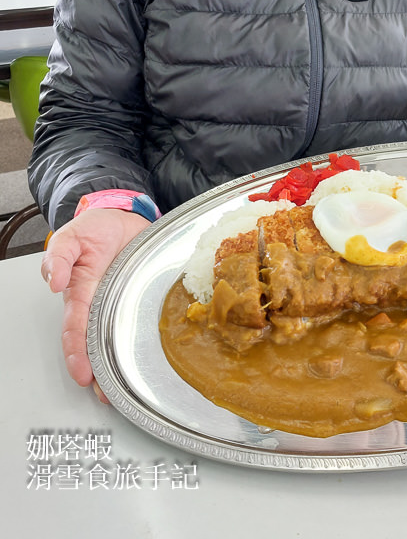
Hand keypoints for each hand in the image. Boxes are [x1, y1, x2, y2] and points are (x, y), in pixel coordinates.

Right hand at [40, 209, 151, 399]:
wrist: (122, 214)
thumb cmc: (95, 228)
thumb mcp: (72, 235)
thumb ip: (59, 256)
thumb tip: (53, 281)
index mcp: (82, 292)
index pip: (78, 328)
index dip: (79, 353)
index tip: (83, 375)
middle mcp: (101, 302)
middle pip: (97, 342)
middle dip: (100, 370)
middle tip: (107, 396)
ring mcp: (122, 300)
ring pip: (119, 337)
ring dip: (120, 363)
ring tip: (125, 389)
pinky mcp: (142, 294)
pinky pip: (143, 318)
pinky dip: (145, 338)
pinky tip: (150, 355)